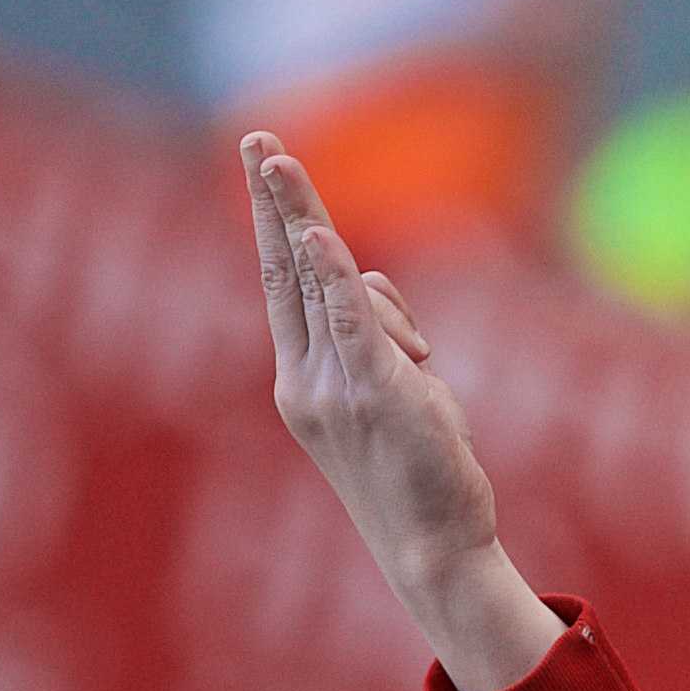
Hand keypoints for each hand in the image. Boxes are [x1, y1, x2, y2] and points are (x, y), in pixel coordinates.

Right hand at [242, 136, 556, 690]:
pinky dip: (334, 279)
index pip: (283, 283)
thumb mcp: (394, 393)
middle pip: (287, 270)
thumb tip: (362, 277)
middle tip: (257, 138)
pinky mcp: (375, 396)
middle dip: (272, 201)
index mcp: (304, 379)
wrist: (432, 553)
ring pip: (334, 289)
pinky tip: (318, 238)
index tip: (264, 164)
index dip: (273, 221)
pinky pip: (351, 325)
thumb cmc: (420, 477)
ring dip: (305, 219)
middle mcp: (306, 379)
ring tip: (278, 163)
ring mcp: (335, 388)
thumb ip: (375, 333)